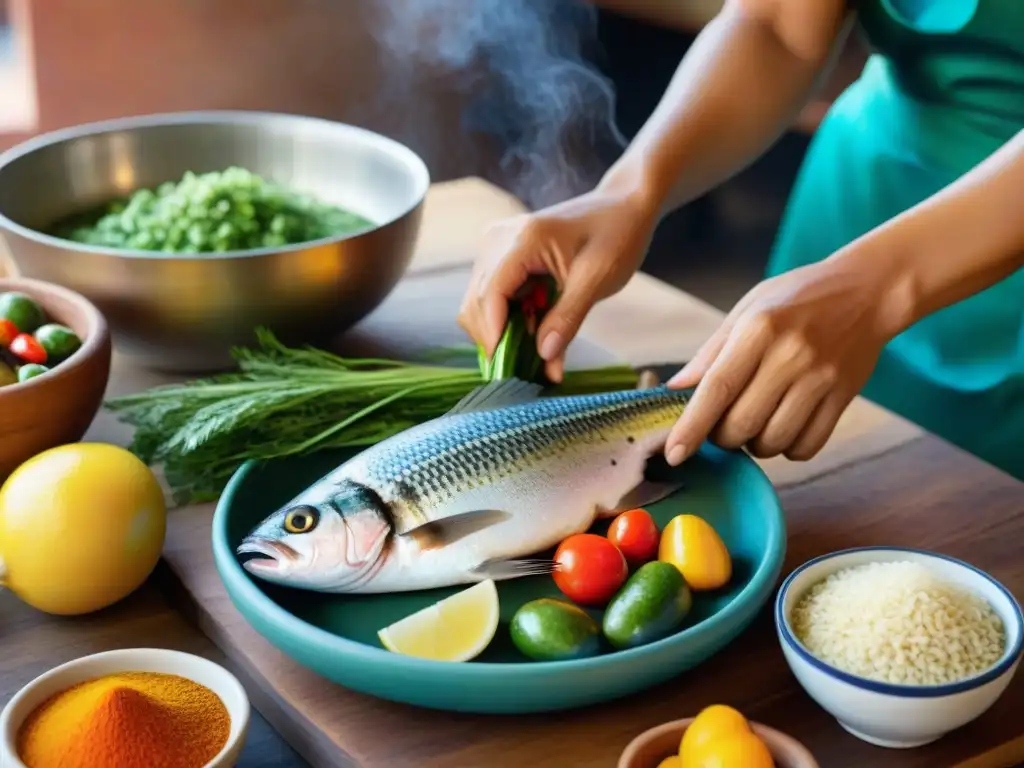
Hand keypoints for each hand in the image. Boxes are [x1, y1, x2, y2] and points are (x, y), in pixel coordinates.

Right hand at [458, 186, 656, 381]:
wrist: (622, 206)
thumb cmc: (617, 235)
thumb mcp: (598, 279)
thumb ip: (568, 318)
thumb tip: (544, 357)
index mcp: (523, 240)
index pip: (489, 296)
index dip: (494, 337)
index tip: (509, 371)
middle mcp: (498, 240)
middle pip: (476, 304)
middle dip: (498, 340)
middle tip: (531, 368)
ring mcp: (495, 247)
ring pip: (479, 305)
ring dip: (502, 333)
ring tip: (538, 348)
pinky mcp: (500, 256)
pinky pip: (492, 298)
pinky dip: (509, 320)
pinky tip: (536, 328)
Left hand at [664, 255, 899, 463]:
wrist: (869, 290)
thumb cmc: (798, 298)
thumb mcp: (749, 308)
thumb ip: (711, 352)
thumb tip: (675, 389)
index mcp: (758, 329)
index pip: (717, 388)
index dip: (692, 426)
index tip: (674, 453)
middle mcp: (790, 355)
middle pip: (742, 424)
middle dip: (722, 437)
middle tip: (723, 424)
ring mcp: (821, 378)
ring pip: (773, 441)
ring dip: (755, 444)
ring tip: (756, 422)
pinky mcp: (844, 397)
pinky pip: (807, 446)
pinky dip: (788, 448)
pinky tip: (785, 426)